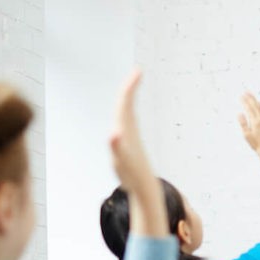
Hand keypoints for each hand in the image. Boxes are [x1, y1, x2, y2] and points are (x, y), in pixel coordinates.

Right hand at [109, 69, 154, 190]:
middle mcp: (129, 131)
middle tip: (136, 73)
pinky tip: (125, 116)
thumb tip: (114, 133)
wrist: (145, 188)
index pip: (126, 104)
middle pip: (127, 106)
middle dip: (129, 88)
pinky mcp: (128, 146)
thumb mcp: (122, 161)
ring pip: (127, 115)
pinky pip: (126, 127)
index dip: (130, 87)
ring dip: (127, 101)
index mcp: (126, 130)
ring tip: (130, 88)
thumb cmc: (132, 175)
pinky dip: (125, 117)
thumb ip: (117, 146)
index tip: (138, 71)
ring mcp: (129, 138)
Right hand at [238, 92, 259, 153]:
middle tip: (245, 91)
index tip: (240, 96)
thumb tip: (239, 114)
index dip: (244, 101)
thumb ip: (243, 123)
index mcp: (255, 121)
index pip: (249, 108)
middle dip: (249, 98)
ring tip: (251, 94)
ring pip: (259, 107)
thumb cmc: (255, 143)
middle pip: (254, 105)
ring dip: (255, 100)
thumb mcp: (246, 134)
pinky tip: (259, 103)